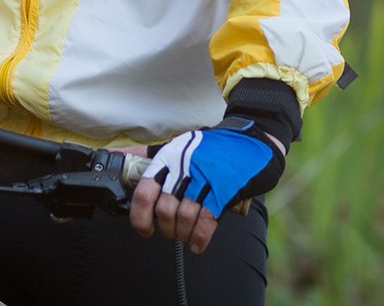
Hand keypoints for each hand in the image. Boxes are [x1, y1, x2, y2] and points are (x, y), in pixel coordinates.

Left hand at [129, 118, 283, 251]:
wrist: (253, 139)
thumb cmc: (216, 147)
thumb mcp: (184, 147)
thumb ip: (159, 162)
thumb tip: (130, 169)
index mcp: (171, 156)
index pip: (144, 191)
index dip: (140, 217)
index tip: (145, 229)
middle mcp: (184, 166)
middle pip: (164, 210)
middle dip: (166, 229)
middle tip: (171, 232)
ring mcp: (205, 177)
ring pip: (183, 217)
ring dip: (183, 234)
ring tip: (187, 236)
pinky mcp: (224, 189)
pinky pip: (206, 221)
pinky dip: (199, 237)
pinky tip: (198, 243)